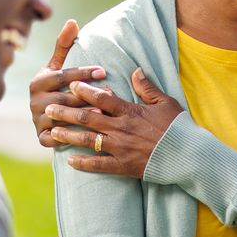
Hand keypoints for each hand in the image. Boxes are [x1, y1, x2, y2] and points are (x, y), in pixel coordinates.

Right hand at [29, 19, 106, 147]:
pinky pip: (54, 138)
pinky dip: (69, 137)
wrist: (44, 116)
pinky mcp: (41, 137)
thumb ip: (64, 45)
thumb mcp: (57, 66)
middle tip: (111, 93)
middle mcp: (34, 101)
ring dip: (82, 115)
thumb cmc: (56, 86)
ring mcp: (36, 120)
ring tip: (103, 112)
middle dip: (87, 96)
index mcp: (38, 81)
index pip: (63, 75)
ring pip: (61, 118)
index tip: (104, 70)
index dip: (83, 72)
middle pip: (63, 98)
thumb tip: (73, 21)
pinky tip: (88, 134)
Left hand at [47, 68, 184, 177]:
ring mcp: (121, 148)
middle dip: (66, 112)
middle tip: (48, 108)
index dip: (85, 91)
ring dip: (68, 135)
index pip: (103, 99)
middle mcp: (122, 129)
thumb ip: (147, 87)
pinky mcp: (124, 166)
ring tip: (52, 131)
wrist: (188, 155)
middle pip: (88, 118)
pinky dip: (84, 163)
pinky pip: (99, 165)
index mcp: (131, 112)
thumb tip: (135, 70)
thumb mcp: (166, 102)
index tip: (71, 84)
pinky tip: (69, 161)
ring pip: (89, 141)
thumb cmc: (178, 127)